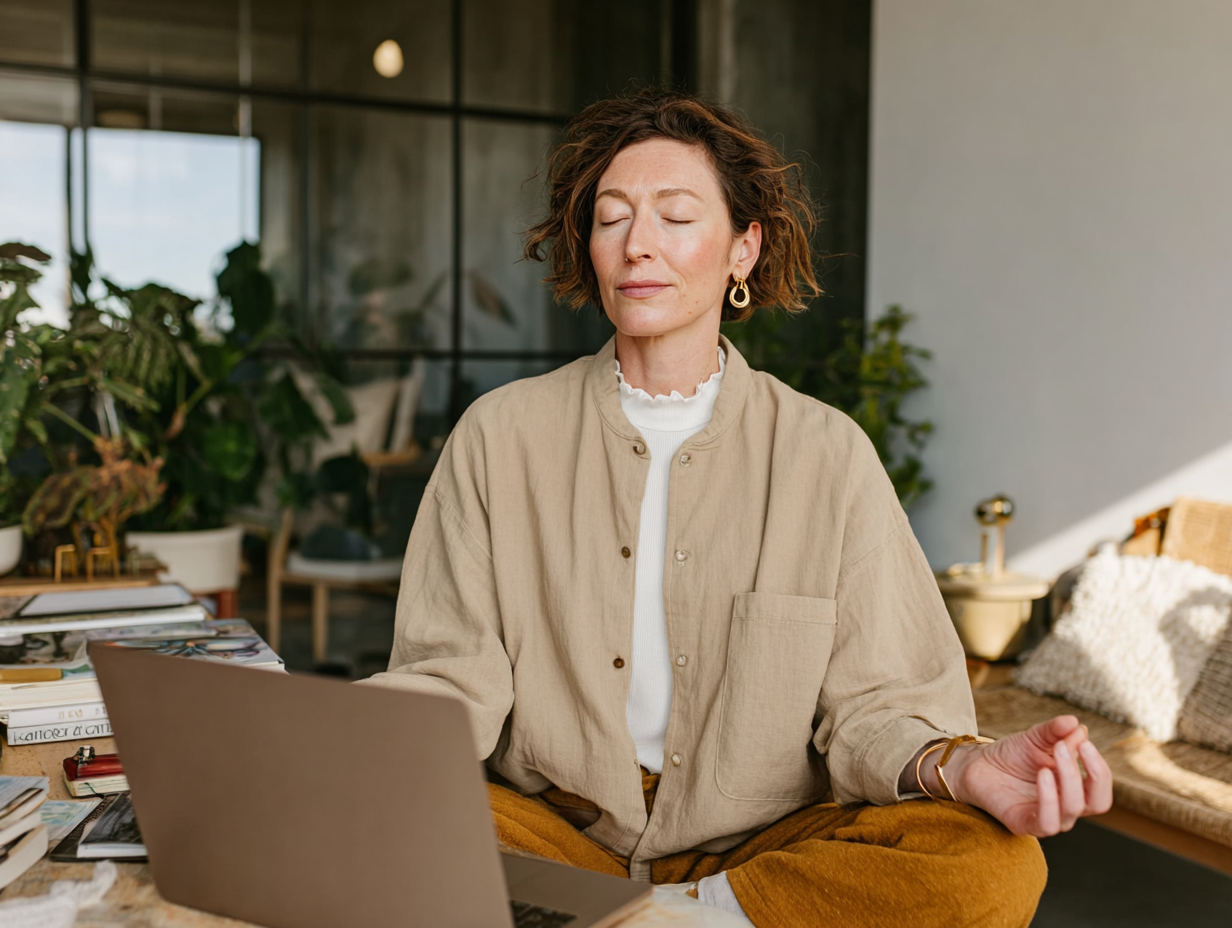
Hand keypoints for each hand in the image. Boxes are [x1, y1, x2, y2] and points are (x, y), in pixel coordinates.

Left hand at [937, 716, 1112, 835]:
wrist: (978, 765)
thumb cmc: (1012, 755)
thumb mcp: (1035, 738)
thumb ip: (1056, 732)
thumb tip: (1078, 725)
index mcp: (1075, 788)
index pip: (1102, 786)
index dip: (1099, 766)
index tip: (1083, 741)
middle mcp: (1066, 807)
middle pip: (1098, 802)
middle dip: (1090, 773)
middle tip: (1065, 747)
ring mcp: (1048, 818)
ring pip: (1072, 810)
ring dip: (1068, 780)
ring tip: (1051, 756)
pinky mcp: (1025, 825)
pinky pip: (1047, 823)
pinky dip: (1049, 800)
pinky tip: (1043, 775)